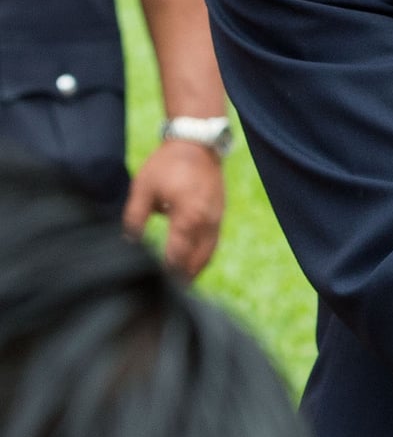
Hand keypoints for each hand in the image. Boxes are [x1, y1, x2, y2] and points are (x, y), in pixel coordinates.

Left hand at [123, 139, 223, 278]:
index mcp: (188, 218)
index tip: (154, 285)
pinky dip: (201, 256)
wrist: (198, 143)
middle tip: (166, 293)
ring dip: (194, 270)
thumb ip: (135, 218)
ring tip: (178, 283)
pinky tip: (189, 262)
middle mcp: (207, 222)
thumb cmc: (167, 164)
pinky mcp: (219, 214)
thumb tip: (129, 243)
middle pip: (196, 262)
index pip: (176, 256)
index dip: (165, 273)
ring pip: (208, 254)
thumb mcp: (143, 189)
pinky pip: (212, 243)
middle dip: (182, 277)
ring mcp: (217, 219)